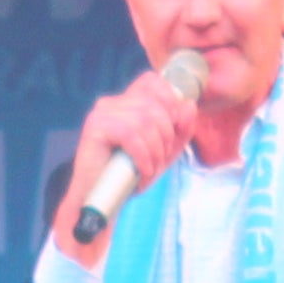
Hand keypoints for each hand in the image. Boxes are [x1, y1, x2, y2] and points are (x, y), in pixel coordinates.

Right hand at [56, 73, 196, 251]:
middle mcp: (111, 103)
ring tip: (149, 171)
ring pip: (145, 120)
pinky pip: (130, 134)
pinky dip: (142, 157)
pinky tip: (141, 173)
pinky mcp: (94, 128)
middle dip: (166, 137)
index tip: (171, 131)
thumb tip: (188, 105)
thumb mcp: (165, 151)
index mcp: (126, 103)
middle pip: (155, 105)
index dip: (169, 100)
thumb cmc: (129, 175)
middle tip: (159, 162)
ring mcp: (101, 114)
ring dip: (155, 151)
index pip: (152, 81)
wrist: (100, 201)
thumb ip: (181, 129)